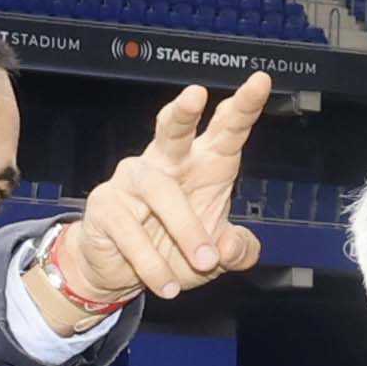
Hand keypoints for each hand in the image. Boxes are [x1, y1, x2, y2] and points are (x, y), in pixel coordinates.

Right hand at [42, 74, 271, 312]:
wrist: (121, 274)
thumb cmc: (174, 249)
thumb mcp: (217, 255)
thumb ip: (237, 250)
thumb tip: (235, 247)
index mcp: (202, 164)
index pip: (226, 131)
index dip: (244, 107)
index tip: (261, 81)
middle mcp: (166, 163)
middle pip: (173, 129)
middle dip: (184, 111)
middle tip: (195, 95)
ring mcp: (132, 181)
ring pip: (160, 192)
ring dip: (186, 230)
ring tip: (204, 262)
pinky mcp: (105, 206)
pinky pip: (131, 232)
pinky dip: (153, 264)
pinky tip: (167, 284)